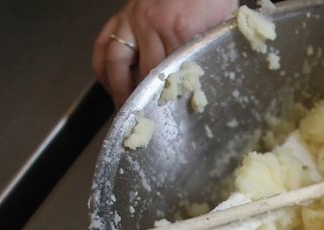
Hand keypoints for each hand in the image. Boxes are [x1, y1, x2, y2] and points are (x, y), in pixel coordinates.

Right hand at [92, 0, 237, 106]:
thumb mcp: (220, 24)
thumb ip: (212, 51)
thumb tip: (207, 84)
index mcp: (181, 29)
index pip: (171, 74)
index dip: (168, 99)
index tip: (169, 118)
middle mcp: (152, 24)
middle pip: (144, 73)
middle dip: (144, 100)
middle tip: (145, 120)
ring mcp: (133, 19)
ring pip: (116, 62)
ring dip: (118, 88)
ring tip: (124, 108)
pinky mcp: (121, 15)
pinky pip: (103, 45)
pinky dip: (102, 68)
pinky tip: (109, 84)